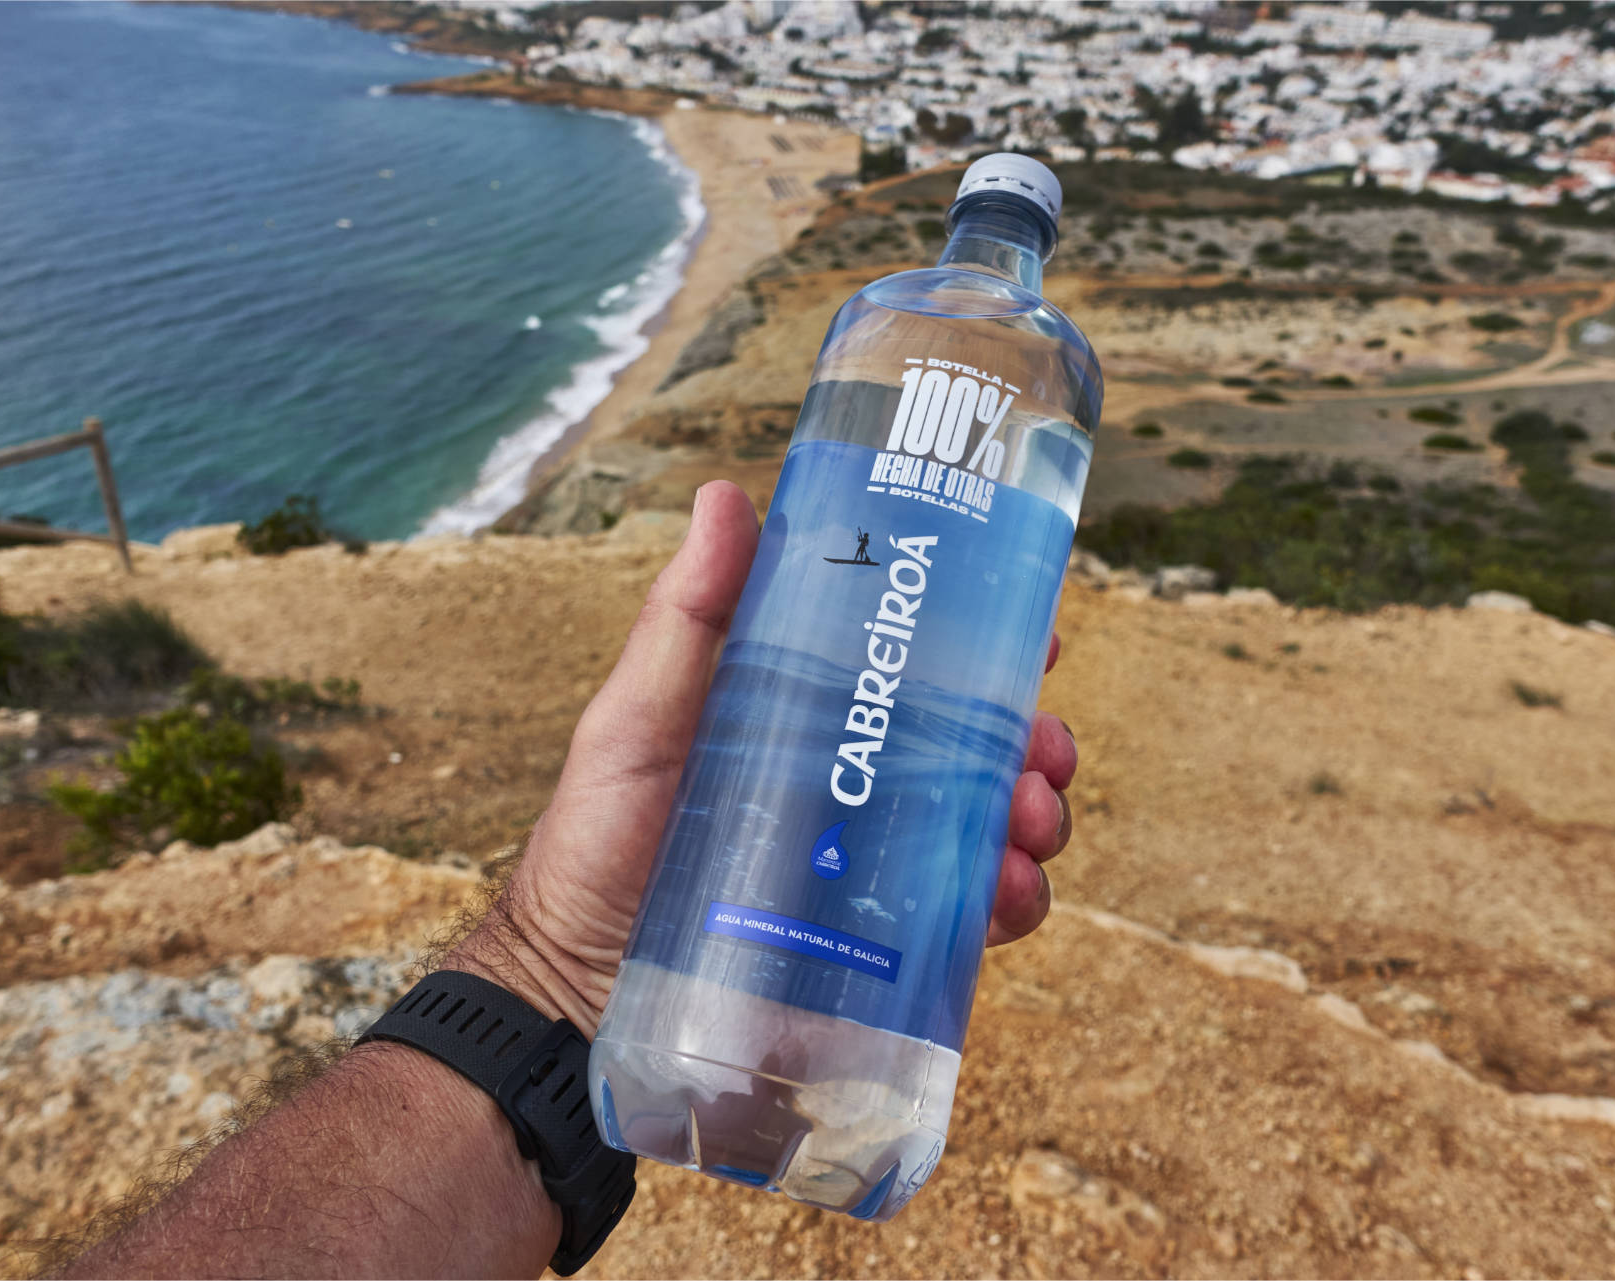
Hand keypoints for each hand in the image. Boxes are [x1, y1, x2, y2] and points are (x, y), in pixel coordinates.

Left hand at [450, 481, 1078, 1034]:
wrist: (573, 996)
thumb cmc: (592, 849)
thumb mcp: (637, 721)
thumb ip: (687, 618)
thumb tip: (725, 496)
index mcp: (813, 725)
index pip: (922, 676)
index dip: (992, 650)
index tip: (1035, 631)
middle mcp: (856, 793)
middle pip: (977, 752)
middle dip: (1032, 742)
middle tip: (1041, 748)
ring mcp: (874, 876)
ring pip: (990, 832)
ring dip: (1034, 815)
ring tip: (1027, 821)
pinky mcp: (879, 956)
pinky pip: (971, 924)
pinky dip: (1011, 902)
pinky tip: (1006, 894)